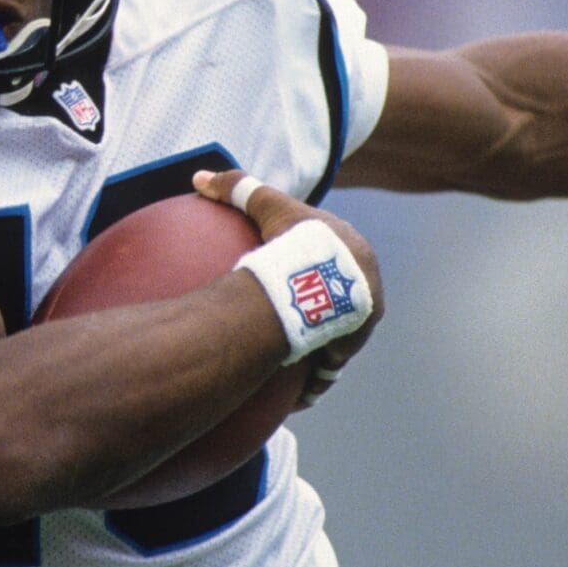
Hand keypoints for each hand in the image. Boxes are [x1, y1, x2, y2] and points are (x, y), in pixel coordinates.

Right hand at [191, 170, 381, 406]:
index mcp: (356, 253)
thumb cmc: (295, 242)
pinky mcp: (347, 351)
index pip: (341, 258)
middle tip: (300, 318)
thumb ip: (236, 187)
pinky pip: (324, 368)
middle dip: (328, 310)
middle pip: (345, 301)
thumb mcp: (266, 206)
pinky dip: (309, 376)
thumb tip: (199, 174)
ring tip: (299, 362)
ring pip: (338, 339)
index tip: (300, 271)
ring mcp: (360, 324)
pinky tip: (293, 392)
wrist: (315, 283)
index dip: (321, 264)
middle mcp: (368, 289)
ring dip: (321, 349)